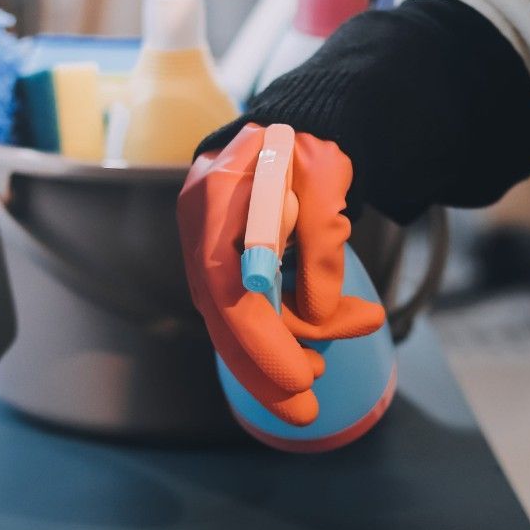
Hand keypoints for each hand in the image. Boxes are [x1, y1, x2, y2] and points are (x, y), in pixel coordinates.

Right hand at [177, 123, 385, 425]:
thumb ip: (323, 239)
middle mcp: (201, 221)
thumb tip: (319, 315)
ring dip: (277, 352)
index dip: (260, 338)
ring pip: (233, 317)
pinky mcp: (226, 256)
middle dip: (262, 368)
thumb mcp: (328, 175)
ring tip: (318, 373)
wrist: (302, 116)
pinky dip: (279, 330)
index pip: (227, 284)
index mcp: (216, 192)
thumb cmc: (313, 138)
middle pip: (222, 313)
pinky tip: (311, 350)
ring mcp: (208, 240)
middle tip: (305, 413)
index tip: (299, 377)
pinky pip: (246, 305)